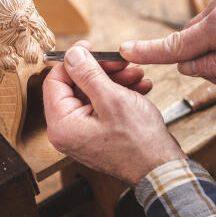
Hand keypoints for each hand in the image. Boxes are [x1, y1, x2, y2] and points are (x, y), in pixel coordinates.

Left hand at [43, 41, 186, 185]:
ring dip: (115, 80)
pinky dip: (120, 94)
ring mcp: (83, 133)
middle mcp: (68, 131)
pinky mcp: (98, 134)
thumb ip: (88, 74)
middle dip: (101, 71)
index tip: (90, 47)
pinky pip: (103, 107)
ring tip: (137, 75)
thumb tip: (72, 54)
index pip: (54, 81)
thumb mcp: (112, 99)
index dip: (73, 61)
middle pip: (76, 86)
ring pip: (93, 94)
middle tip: (121, 62)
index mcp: (62, 125)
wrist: (161, 169)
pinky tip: (140, 87)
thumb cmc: (138, 142)